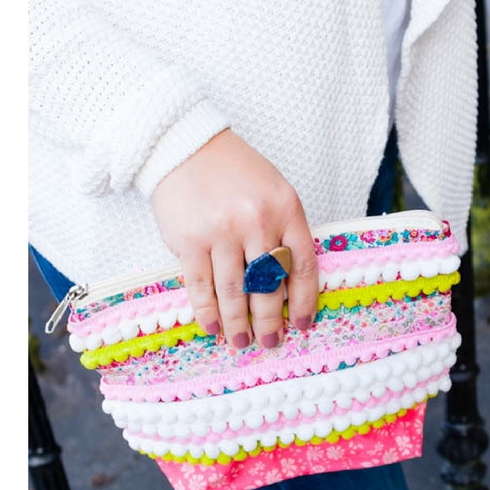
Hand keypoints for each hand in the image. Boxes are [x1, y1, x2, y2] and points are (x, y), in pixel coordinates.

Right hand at [150, 129, 317, 348]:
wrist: (185, 146)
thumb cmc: (234, 172)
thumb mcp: (273, 192)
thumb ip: (283, 231)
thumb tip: (286, 286)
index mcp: (286, 209)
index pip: (302, 266)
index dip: (304, 301)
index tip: (301, 325)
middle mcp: (257, 221)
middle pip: (269, 285)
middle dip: (270, 320)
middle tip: (270, 343)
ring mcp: (222, 232)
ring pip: (235, 291)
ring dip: (238, 323)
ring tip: (241, 342)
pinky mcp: (190, 241)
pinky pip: (202, 286)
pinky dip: (208, 311)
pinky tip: (213, 326)